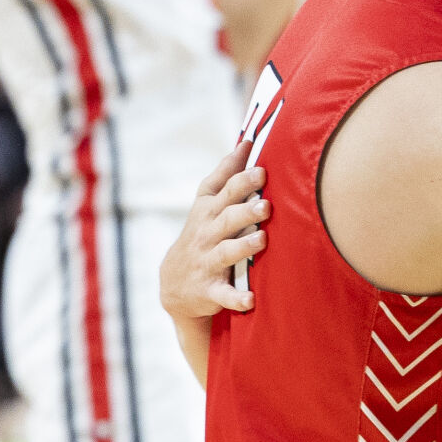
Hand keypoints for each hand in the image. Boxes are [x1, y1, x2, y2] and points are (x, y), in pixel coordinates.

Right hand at [160, 145, 268, 320]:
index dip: (240, 180)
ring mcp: (207, 262)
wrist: (174, 283)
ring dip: (244, 246)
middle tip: (267, 205)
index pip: (222, 191)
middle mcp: (207, 234)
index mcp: (208, 211)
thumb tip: (246, 140)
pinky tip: (251, 301)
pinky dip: (236, 299)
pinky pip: (224, 295)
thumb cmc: (202, 233)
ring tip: (263, 241)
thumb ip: (226, 173)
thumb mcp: (206, 202)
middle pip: (227, 219)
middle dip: (246, 211)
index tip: (261, 170)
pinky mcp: (210, 290)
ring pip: (226, 252)